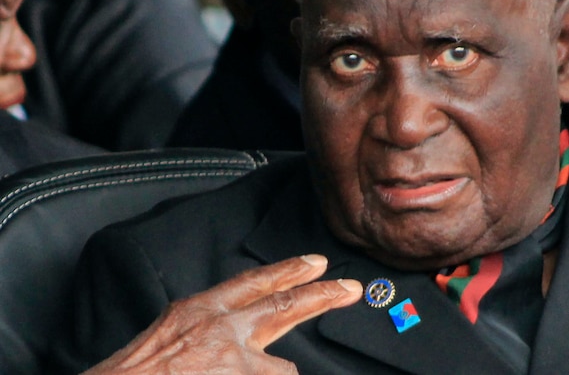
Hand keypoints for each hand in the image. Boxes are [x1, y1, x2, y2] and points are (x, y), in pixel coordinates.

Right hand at [83, 254, 362, 373]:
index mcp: (193, 313)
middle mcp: (218, 329)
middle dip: (322, 294)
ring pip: (279, 369)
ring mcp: (233, 360)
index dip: (286, 271)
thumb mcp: (161, 342)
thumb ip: (200, 334)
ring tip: (227, 372)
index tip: (312, 263)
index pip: (250, 284)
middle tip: (348, 287)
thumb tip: (229, 345)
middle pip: (284, 304)